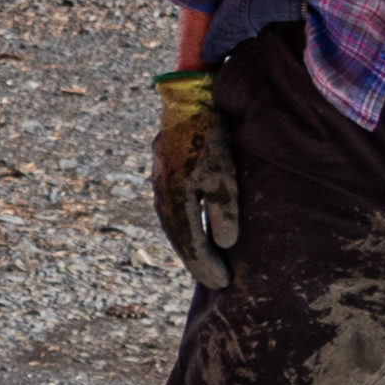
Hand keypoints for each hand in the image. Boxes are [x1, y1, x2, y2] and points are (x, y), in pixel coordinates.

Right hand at [146, 71, 240, 288]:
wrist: (188, 99)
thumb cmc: (211, 135)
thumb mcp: (224, 172)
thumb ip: (224, 208)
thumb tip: (225, 243)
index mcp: (175, 196)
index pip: (190, 242)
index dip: (206, 265)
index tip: (223, 284)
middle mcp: (162, 193)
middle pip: (178, 237)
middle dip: (197, 261)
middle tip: (217, 282)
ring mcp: (159, 182)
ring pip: (174, 225)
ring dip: (190, 246)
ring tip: (209, 264)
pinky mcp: (164, 174)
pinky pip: (173, 211)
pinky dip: (186, 229)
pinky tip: (197, 233)